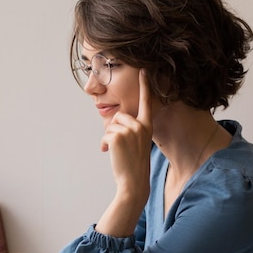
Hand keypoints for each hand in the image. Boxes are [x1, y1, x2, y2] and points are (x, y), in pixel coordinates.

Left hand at [96, 70, 151, 236]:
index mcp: (148, 125)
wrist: (134, 182)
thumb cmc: (134, 164)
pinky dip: (104, 144)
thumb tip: (116, 120)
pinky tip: (109, 153)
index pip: (146, 102)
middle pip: (119, 115)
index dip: (145, 86)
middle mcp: (141, 125)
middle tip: (119, 147)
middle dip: (114, 129)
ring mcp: (130, 131)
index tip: (144, 70)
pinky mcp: (118, 137)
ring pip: (111, 125)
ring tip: (117, 152)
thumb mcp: (138, 142)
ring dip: (109, 138)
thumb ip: (132, 129)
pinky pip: (105, 134)